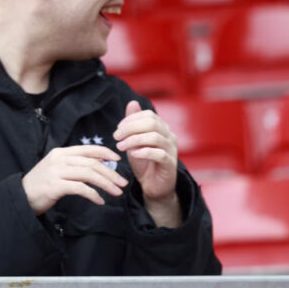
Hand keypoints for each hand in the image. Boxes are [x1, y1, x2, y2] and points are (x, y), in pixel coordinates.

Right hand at [22, 144, 127, 215]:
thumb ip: (74, 164)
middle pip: (91, 163)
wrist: (21, 195)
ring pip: (88, 174)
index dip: (105, 153)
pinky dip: (93, 194)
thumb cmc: (42, 184)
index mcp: (60, 152)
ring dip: (106, 184)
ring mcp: (56, 172)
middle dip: (111, 173)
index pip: (87, 149)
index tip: (118, 159)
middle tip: (123, 183)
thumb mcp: (57, 168)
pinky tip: (99, 201)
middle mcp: (58, 159)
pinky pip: (80, 188)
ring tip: (116, 192)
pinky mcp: (54, 186)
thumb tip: (99, 163)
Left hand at [114, 101, 181, 226]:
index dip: (131, 119)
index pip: (148, 115)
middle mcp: (169, 136)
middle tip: (116, 137)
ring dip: (133, 140)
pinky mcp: (170, 164)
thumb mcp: (134, 140)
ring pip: (155, 137)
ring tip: (121, 147)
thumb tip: (132, 102)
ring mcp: (172, 150)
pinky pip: (159, 154)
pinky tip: (133, 155)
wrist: (152, 185)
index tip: (118, 129)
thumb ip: (133, 123)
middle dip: (130, 128)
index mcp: (162, 128)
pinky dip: (143, 152)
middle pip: (152, 122)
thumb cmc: (143, 161)